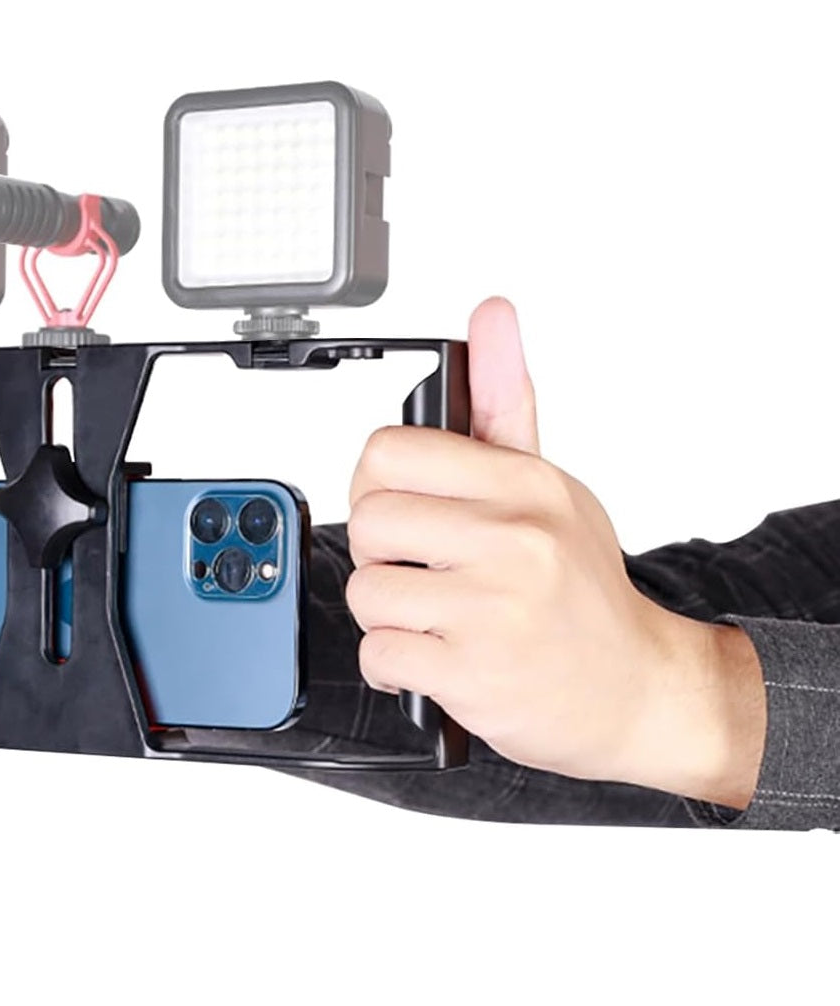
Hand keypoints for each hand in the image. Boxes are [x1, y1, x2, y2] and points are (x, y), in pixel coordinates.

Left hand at [344, 297, 765, 808]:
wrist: (637, 689)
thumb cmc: (582, 590)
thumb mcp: (551, 487)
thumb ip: (505, 403)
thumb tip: (491, 316)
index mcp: (525, 484)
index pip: (389, 452)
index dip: (378, 484)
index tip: (401, 508)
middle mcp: (514, 540)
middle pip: (368, 521)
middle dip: (380, 552)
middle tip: (418, 570)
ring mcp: (494, 609)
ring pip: (367, 590)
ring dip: (386, 613)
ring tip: (433, 617)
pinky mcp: (473, 673)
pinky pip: (378, 653)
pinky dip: (393, 665)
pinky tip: (432, 658)